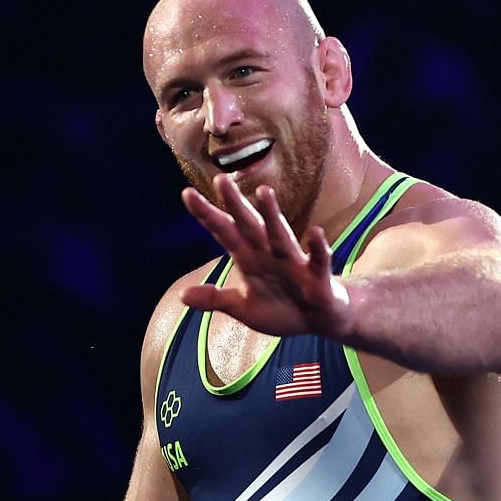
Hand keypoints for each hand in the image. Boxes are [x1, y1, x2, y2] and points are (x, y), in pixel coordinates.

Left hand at [179, 174, 351, 338]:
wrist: (318, 320)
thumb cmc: (281, 308)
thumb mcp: (243, 308)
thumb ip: (216, 300)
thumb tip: (182, 295)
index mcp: (249, 258)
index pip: (224, 232)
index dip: (207, 215)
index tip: (187, 194)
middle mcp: (269, 253)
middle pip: (249, 225)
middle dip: (235, 204)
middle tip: (221, 180)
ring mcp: (293, 263)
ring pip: (280, 235)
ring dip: (273, 215)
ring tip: (264, 192)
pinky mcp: (317, 277)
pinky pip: (318, 260)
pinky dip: (317, 248)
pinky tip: (315, 232)